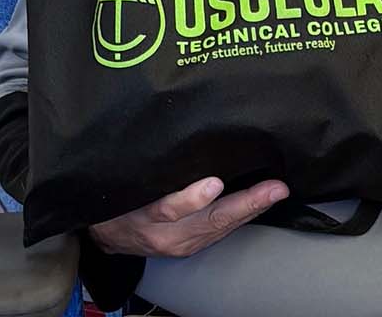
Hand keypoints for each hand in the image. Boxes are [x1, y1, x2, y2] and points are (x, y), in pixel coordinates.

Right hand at [90, 176, 289, 257]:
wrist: (107, 238)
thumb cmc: (115, 200)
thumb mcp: (121, 184)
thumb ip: (144, 168)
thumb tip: (168, 134)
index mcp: (143, 216)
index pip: (168, 208)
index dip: (190, 199)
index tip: (213, 183)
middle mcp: (164, 235)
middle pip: (207, 220)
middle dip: (244, 204)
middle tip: (274, 188)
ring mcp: (180, 245)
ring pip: (219, 228)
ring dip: (251, 210)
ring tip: (275, 193)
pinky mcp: (190, 248)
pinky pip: (220, 232)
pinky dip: (243, 217)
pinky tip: (262, 204)